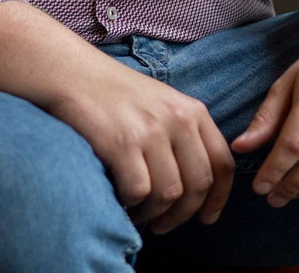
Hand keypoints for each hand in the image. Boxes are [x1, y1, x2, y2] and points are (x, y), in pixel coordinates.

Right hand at [51, 59, 234, 232]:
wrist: (77, 74)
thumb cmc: (119, 96)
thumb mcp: (164, 105)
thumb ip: (185, 136)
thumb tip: (198, 188)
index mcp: (193, 111)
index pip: (221, 163)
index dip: (218, 198)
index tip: (207, 218)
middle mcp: (178, 119)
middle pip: (199, 184)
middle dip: (182, 214)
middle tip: (163, 224)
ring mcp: (151, 131)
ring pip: (169, 194)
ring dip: (154, 213)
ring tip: (138, 210)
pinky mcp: (123, 143)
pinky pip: (139, 192)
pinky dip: (131, 204)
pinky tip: (120, 197)